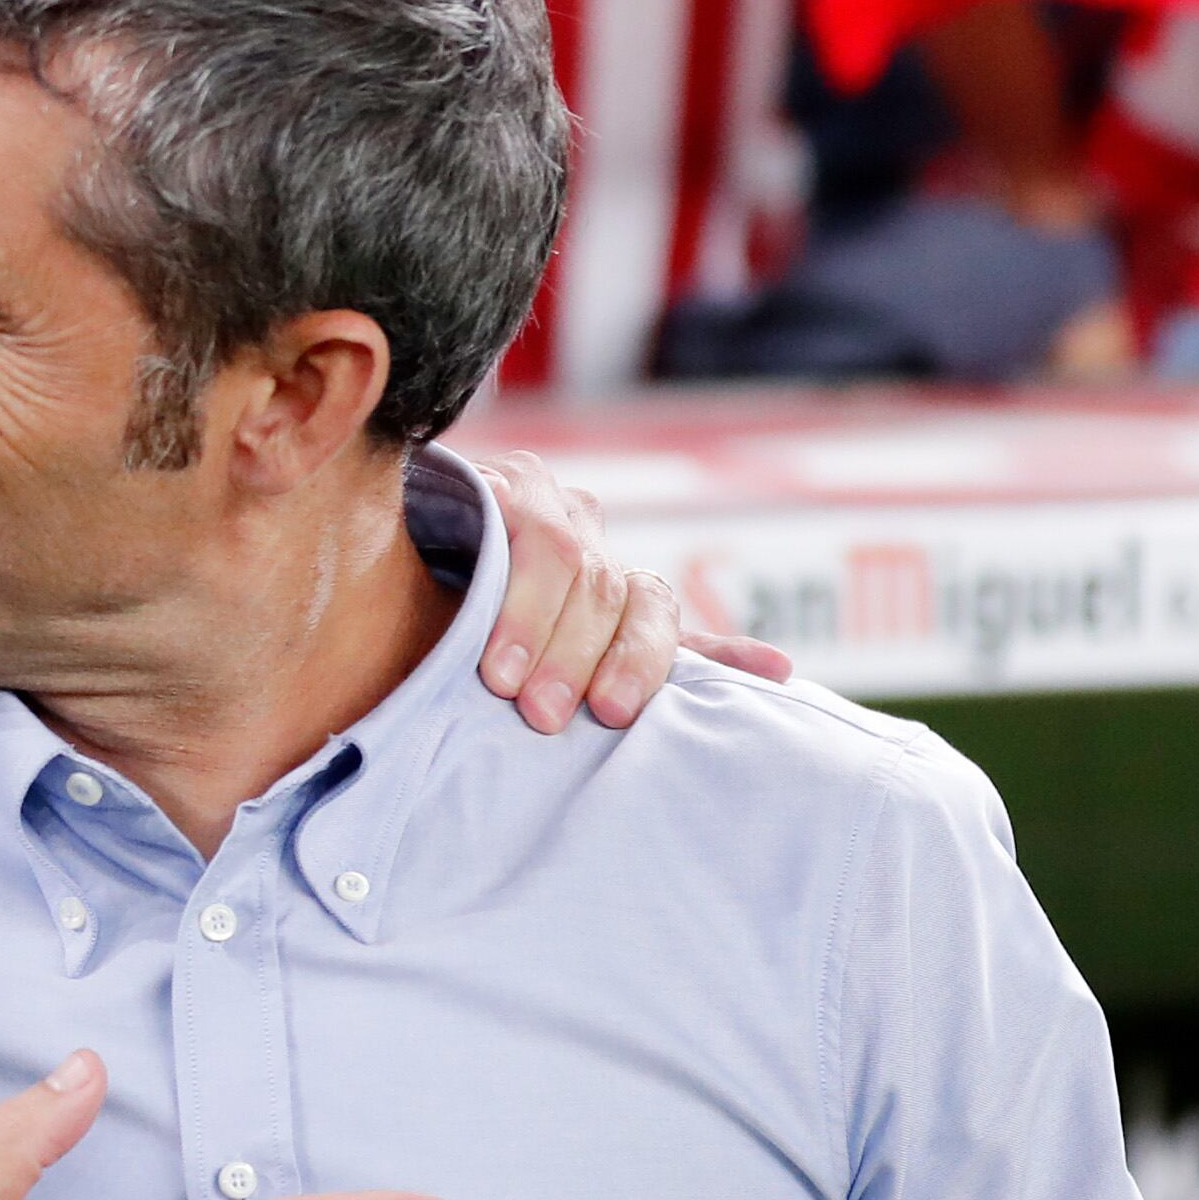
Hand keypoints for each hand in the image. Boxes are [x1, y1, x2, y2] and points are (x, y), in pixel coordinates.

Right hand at [472, 446, 787, 731]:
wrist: (415, 564)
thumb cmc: (506, 627)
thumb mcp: (589, 646)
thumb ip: (671, 656)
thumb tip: (783, 671)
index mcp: (612, 572)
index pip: (648, 610)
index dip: (638, 659)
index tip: (616, 713)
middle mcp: (582, 526)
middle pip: (604, 590)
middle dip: (576, 656)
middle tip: (545, 716)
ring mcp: (535, 498)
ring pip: (561, 558)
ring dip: (533, 626)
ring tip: (502, 682)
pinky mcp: (484, 483)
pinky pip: (504, 524)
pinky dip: (495, 578)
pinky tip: (474, 615)